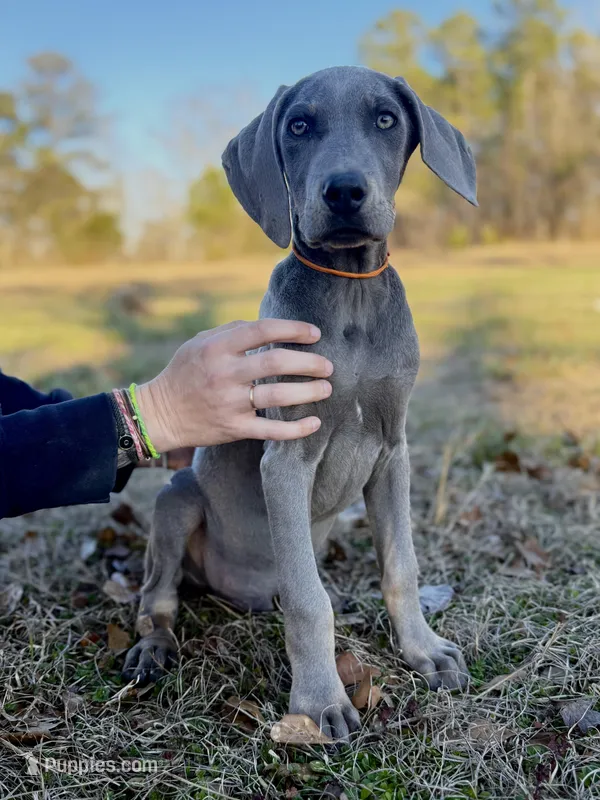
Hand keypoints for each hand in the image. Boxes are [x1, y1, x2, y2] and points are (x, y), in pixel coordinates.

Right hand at [135, 319, 332, 450]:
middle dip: (308, 363)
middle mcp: (225, 373)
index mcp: (218, 347)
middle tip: (328, 365)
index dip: (293, 329)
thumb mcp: (201, 342)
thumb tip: (271, 326)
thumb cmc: (185, 372)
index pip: (262, 331)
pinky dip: (296, 429)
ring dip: (308, 392)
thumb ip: (233, 331)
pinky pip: (270, 431)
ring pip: (277, 396)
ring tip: (326, 389)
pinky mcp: (233, 428)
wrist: (161, 413)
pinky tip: (314, 423)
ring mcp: (229, 403)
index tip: (314, 334)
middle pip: (275, 363)